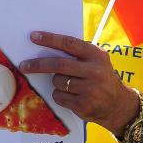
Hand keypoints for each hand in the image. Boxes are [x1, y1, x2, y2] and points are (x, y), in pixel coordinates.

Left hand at [19, 31, 138, 134]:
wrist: (118, 105)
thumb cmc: (102, 79)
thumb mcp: (97, 62)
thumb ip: (78, 55)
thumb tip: (46, 47)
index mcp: (97, 56)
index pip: (69, 44)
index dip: (50, 39)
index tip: (34, 37)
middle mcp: (95, 71)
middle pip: (59, 64)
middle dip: (38, 65)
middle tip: (24, 65)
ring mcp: (90, 89)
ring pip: (57, 82)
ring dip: (56, 82)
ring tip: (68, 85)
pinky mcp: (83, 105)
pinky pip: (59, 96)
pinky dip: (59, 95)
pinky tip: (71, 96)